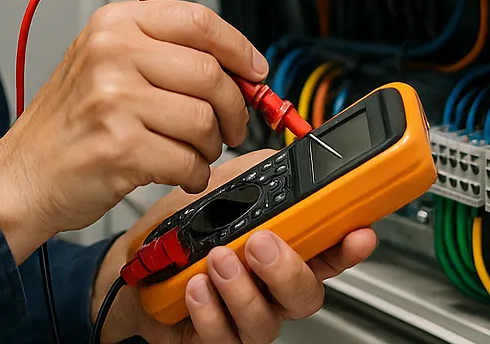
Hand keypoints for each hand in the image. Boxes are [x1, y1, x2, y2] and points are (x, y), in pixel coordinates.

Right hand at [0, 0, 266, 260]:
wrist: (24, 174)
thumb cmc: (68, 124)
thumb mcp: (104, 63)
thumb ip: (164, 52)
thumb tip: (238, 66)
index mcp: (113, 25)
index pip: (198, 20)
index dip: (238, 48)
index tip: (254, 71)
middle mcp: (112, 54)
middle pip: (210, 72)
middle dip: (232, 107)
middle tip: (229, 126)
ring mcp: (115, 100)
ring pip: (204, 120)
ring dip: (210, 146)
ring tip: (191, 151)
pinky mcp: (121, 147)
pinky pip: (189, 161)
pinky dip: (194, 174)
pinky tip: (176, 171)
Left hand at [92, 152, 378, 343]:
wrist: (131, 267)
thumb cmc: (179, 232)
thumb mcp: (221, 188)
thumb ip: (257, 177)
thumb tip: (285, 162)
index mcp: (281, 250)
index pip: (328, 253)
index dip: (349, 247)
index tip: (358, 234)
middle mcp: (268, 289)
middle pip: (306, 295)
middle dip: (287, 271)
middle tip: (260, 243)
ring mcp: (243, 317)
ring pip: (266, 321)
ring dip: (242, 290)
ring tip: (217, 260)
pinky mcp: (214, 339)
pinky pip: (224, 338)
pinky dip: (209, 311)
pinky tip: (196, 287)